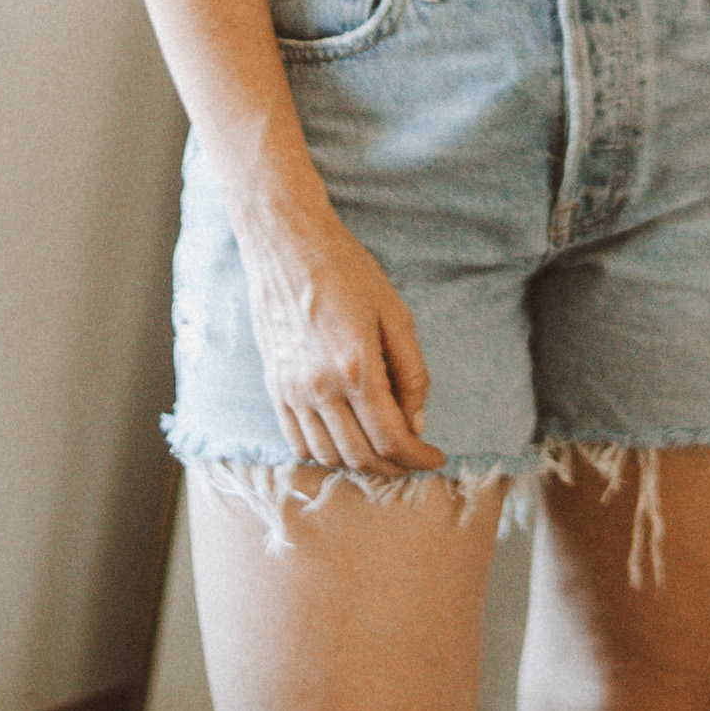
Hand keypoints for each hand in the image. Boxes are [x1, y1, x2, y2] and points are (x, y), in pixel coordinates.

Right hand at [237, 202, 446, 477]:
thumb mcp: (396, 313)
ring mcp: (292, 390)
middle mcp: (320, 387)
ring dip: (360, 464)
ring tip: (383, 450)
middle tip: (414, 456)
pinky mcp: (274, 386)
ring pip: (328, 456)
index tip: (435, 457)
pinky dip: (324, 453)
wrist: (288, 244)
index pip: (391, 438)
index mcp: (356, 366)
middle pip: (360, 456)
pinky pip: (297, 441)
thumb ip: (412, 372)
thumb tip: (417, 422)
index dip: (417, 457)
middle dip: (394, 466)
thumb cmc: (347, 270)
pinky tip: (345, 440)